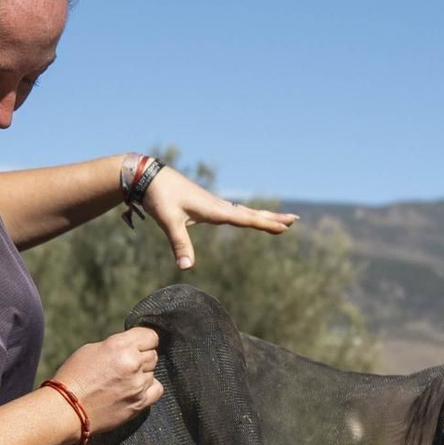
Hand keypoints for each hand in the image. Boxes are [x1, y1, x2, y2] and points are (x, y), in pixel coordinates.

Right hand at [51, 326, 164, 436]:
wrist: (67, 409)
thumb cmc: (74, 377)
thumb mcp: (92, 350)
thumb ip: (117, 346)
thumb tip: (133, 347)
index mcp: (120, 346)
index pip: (150, 336)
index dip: (144, 340)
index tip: (138, 345)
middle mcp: (133, 363)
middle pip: (152, 354)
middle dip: (141, 357)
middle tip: (124, 365)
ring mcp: (138, 384)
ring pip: (153, 372)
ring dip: (142, 374)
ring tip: (123, 380)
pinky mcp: (140, 403)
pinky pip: (157, 390)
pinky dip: (149, 388)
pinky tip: (135, 389)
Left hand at [143, 167, 297, 269]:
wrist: (149, 177)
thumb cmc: (159, 197)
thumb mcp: (169, 221)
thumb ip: (179, 244)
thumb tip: (187, 267)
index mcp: (214, 209)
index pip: (245, 219)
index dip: (265, 224)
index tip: (285, 226)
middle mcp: (217, 206)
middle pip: (250, 214)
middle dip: (272, 218)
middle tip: (294, 220)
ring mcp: (212, 205)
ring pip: (243, 212)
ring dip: (262, 216)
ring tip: (278, 220)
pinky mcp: (205, 206)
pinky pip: (233, 212)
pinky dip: (246, 215)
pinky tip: (248, 218)